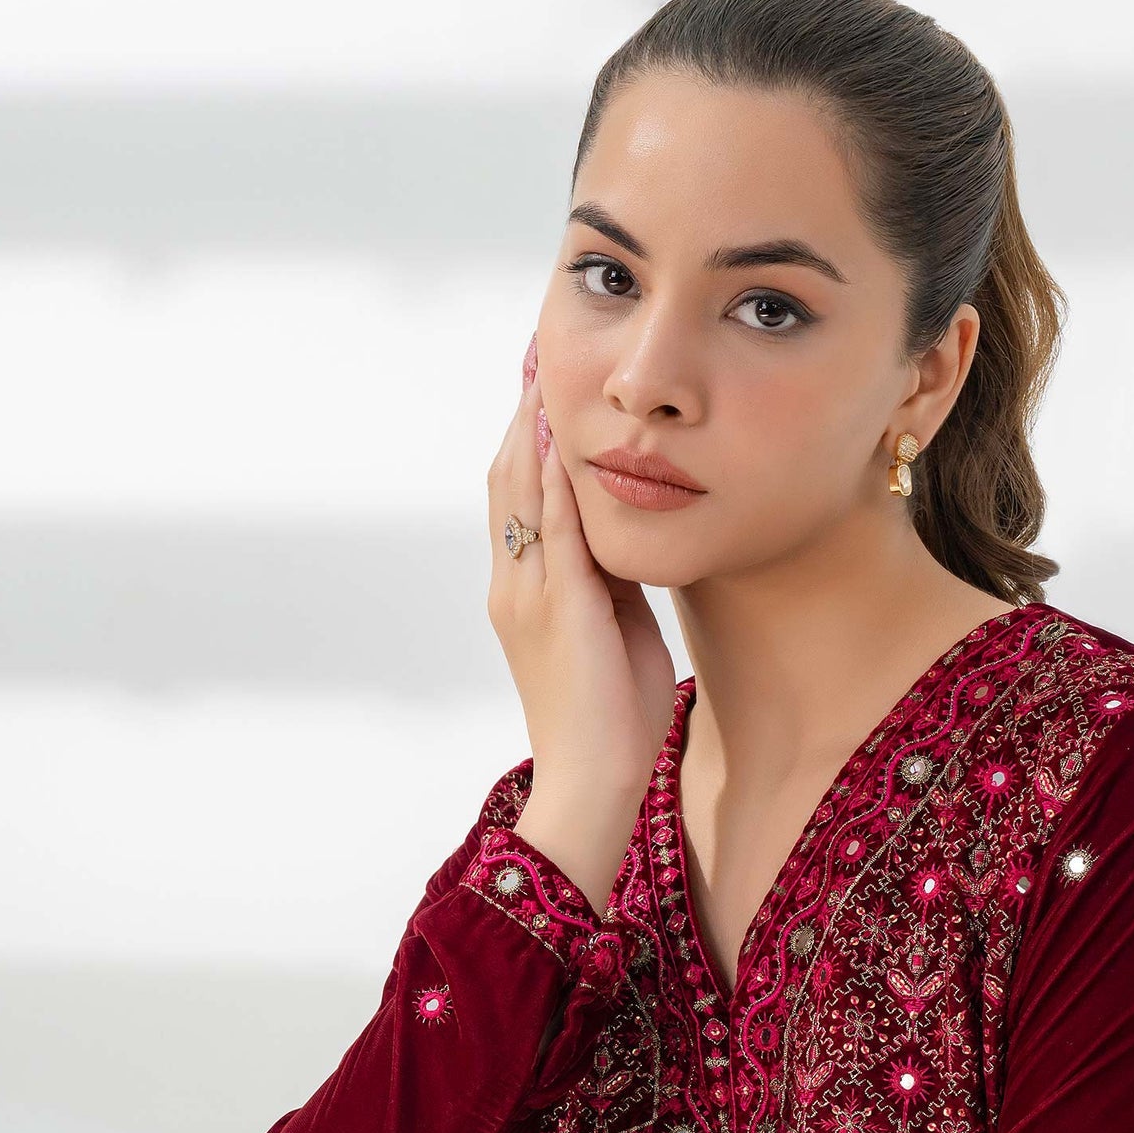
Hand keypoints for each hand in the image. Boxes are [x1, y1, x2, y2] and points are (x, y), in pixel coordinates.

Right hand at [487, 333, 677, 797]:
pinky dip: (555, 480)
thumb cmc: (610, 718)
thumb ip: (608, 582)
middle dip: (522, 412)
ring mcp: (530, 595)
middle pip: (508, 477)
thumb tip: (625, 538)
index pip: (518, 494)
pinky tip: (564, 436)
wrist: (594, 782)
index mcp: (525, 589)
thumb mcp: (612, 630)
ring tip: (543, 370)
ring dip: (532, 427)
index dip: (527, 435)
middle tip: (533, 351)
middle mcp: (515, 583)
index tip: (541, 381)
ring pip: (520, 493)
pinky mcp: (560, 609)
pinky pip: (552, 531)